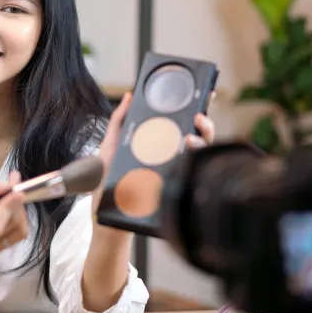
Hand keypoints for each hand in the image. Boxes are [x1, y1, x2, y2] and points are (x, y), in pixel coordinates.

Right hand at [0, 174, 29, 259]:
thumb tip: (7, 187)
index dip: (7, 208)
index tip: (17, 191)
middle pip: (8, 227)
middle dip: (15, 203)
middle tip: (14, 181)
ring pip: (18, 230)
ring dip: (19, 209)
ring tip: (9, 192)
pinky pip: (18, 234)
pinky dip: (19, 217)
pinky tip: (8, 205)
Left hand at [92, 92, 217, 210]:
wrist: (105, 218)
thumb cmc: (107, 185)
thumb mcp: (109, 148)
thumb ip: (118, 121)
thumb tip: (129, 96)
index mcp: (159, 147)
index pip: (184, 125)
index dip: (197, 108)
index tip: (204, 94)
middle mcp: (171, 160)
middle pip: (199, 138)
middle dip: (206, 124)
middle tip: (198, 117)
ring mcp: (175, 176)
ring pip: (201, 157)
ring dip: (202, 142)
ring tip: (188, 138)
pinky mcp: (174, 192)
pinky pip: (192, 177)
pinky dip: (194, 164)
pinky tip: (186, 155)